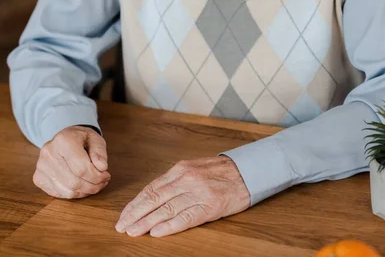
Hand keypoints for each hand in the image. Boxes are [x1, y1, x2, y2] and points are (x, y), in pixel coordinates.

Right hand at [33, 125, 110, 198]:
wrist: (64, 138)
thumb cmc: (81, 139)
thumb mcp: (95, 138)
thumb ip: (99, 152)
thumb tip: (102, 167)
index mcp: (63, 140)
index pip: (82, 168)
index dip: (97, 176)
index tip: (106, 175)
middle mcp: (48, 153)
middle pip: (74, 182)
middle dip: (93, 186)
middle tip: (103, 182)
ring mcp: (41, 167)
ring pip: (67, 191)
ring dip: (85, 192)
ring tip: (95, 185)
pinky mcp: (38, 178)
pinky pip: (59, 194)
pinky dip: (74, 194)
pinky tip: (82, 186)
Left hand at [115, 155, 250, 236]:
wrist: (246, 172)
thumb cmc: (219, 172)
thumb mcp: (194, 168)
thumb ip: (174, 180)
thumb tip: (152, 196)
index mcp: (180, 169)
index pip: (151, 188)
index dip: (135, 203)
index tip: (124, 215)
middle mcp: (186, 179)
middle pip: (154, 199)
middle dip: (135, 214)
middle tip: (121, 226)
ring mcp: (197, 193)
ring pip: (165, 209)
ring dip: (146, 222)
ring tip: (133, 231)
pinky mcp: (209, 206)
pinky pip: (185, 218)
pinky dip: (169, 226)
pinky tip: (157, 232)